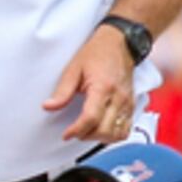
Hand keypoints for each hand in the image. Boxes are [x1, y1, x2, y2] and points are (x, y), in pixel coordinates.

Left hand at [44, 22, 139, 143]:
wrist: (120, 43)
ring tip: (87, 131)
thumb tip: (48, 106)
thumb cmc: (98, 53)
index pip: (91, 118)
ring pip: (118, 133)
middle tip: (74, 132)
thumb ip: (62, 91)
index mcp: (103, 88)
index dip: (77, 130)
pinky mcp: (132, 105)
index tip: (66, 134)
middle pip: (105, 130)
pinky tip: (101, 129)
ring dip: (100, 138)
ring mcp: (128, 103)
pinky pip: (126, 128)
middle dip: (86, 136)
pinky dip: (113, 135)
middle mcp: (119, 98)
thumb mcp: (73, 69)